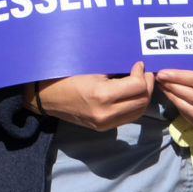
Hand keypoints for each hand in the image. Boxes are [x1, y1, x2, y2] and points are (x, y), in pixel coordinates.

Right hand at [32, 62, 154, 130]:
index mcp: (102, 96)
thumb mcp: (91, 67)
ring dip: (144, 96)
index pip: (137, 87)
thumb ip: (115, 67)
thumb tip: (134, 64)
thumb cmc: (65, 75)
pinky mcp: (102, 128)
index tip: (138, 63)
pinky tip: (131, 92)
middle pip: (142, 101)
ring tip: (140, 81)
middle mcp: (105, 114)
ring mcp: (104, 124)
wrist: (45, 98)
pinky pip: (128, 117)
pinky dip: (134, 104)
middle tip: (144, 71)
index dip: (142, 73)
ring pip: (138, 112)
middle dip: (147, 84)